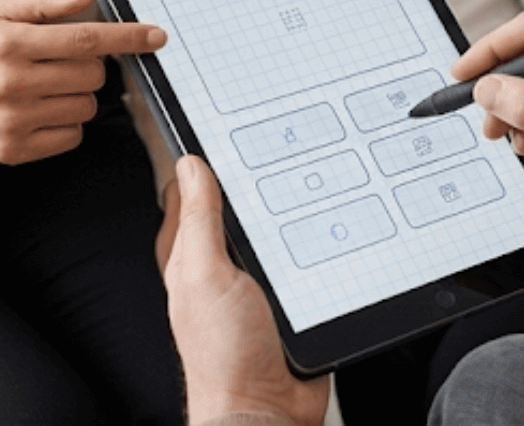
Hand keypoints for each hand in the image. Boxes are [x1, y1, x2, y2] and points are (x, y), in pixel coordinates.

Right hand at [0, 0, 165, 164]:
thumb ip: (41, 0)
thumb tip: (83, 0)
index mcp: (9, 41)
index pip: (84, 38)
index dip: (126, 37)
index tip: (155, 37)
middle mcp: (10, 81)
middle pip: (92, 75)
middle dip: (88, 67)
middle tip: (60, 63)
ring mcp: (12, 119)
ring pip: (85, 107)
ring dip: (77, 96)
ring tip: (45, 88)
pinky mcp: (13, 150)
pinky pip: (71, 136)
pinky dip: (65, 123)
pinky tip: (38, 112)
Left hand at [157, 156, 328, 425]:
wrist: (268, 413)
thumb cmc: (224, 356)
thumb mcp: (206, 275)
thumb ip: (199, 220)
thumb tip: (190, 164)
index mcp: (189, 253)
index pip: (193, 190)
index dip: (207, 159)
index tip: (229, 126)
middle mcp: (221, 265)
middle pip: (242, 208)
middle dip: (262, 185)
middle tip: (286, 150)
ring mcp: (257, 283)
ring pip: (279, 232)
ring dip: (296, 218)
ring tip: (316, 186)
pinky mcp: (292, 300)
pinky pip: (306, 262)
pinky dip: (320, 249)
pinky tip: (334, 232)